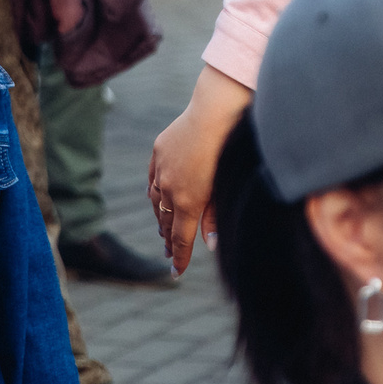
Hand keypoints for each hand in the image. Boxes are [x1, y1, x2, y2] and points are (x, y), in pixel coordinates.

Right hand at [147, 65, 253, 273]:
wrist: (216, 110)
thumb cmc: (229, 150)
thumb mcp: (224, 189)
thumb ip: (214, 218)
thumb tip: (210, 245)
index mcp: (188, 202)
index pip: (181, 239)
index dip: (180, 258)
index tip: (176, 273)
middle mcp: (169, 188)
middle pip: (167, 222)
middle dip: (170, 240)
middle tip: (170, 254)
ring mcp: (162, 169)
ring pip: (156, 200)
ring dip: (161, 217)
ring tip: (164, 230)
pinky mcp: (160, 151)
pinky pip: (153, 178)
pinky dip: (154, 191)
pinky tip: (155, 197)